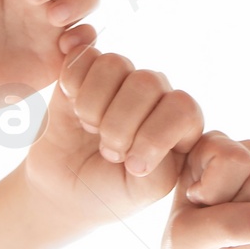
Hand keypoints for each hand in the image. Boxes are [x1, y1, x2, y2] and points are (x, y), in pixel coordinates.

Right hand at [22, 49, 203, 226]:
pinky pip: (83, 57)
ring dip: (94, 106)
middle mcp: (156, 94)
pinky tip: (73, 109)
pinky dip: (72, 85)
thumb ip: (161, 161)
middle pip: (147, 82)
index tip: (133, 167)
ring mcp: (122, 79)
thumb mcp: (144, 191)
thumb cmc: (112, 191)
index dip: (155, 136)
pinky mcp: (86, 71)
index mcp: (181, 122)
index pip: (183, 108)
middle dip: (119, 126)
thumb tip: (149, 126)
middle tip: (109, 153)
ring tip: (92, 130)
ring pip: (114, 64)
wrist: (66, 190)